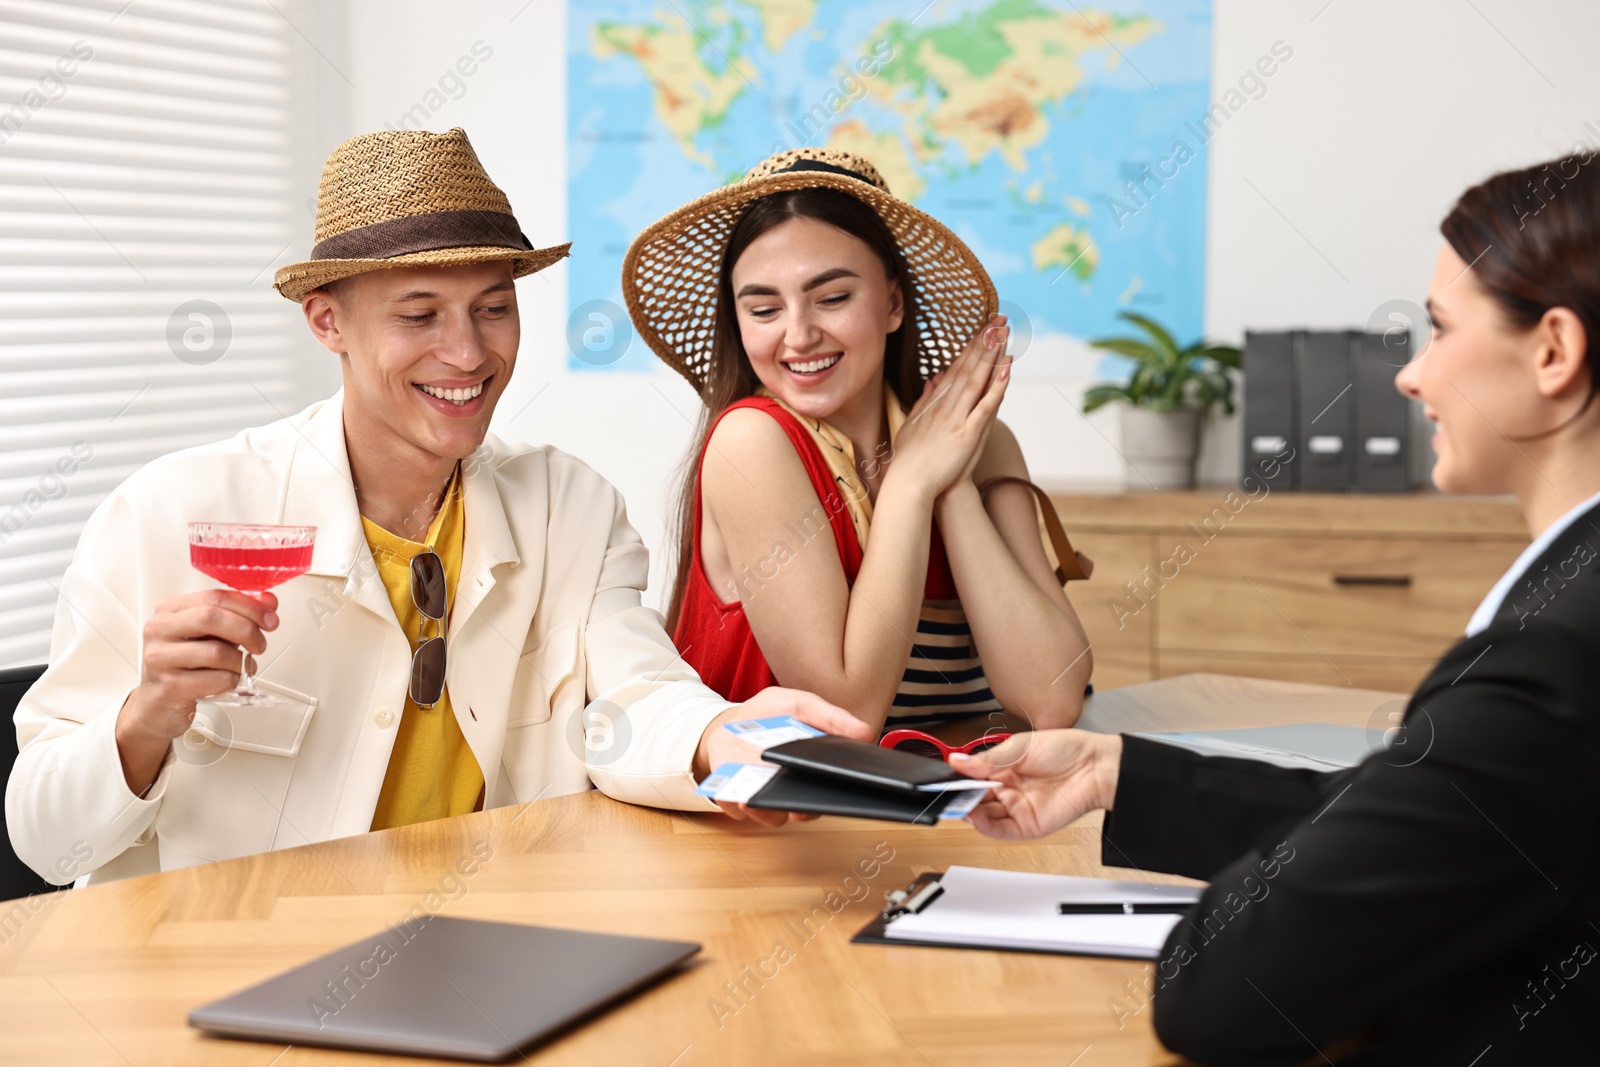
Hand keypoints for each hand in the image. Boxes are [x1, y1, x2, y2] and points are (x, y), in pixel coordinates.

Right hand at [115, 589, 277, 792]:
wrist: (158, 703)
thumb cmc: (186, 664)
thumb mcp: (210, 634)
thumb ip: (238, 614)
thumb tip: (268, 601)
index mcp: (170, 609)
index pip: (215, 597)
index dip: (250, 606)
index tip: (270, 618)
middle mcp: (160, 629)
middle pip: (212, 617)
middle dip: (247, 630)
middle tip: (260, 644)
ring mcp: (160, 658)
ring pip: (216, 652)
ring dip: (239, 661)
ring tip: (239, 667)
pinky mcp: (169, 686)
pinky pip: (216, 680)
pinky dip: (232, 680)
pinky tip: (228, 681)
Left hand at [693, 686, 873, 826]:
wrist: (729, 722)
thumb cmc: (770, 715)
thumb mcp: (801, 705)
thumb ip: (831, 717)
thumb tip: (865, 732)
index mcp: (815, 769)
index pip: (836, 787)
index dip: (844, 790)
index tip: (849, 784)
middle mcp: (793, 789)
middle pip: (808, 809)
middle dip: (808, 809)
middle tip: (806, 803)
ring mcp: (766, 797)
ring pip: (776, 817)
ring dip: (772, 811)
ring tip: (767, 799)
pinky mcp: (737, 801)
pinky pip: (741, 811)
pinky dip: (741, 806)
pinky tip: (741, 797)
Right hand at [888, 315, 1012, 499]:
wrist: (909, 483)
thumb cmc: (911, 458)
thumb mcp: (915, 423)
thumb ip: (925, 401)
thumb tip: (933, 380)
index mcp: (936, 402)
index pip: (957, 368)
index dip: (972, 346)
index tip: (985, 328)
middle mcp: (947, 405)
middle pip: (969, 367)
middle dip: (985, 342)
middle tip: (999, 319)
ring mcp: (957, 417)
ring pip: (977, 380)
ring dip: (991, 355)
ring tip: (1003, 333)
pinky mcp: (967, 433)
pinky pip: (985, 406)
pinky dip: (996, 387)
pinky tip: (1005, 369)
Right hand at [949, 729, 1121, 839]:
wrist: (1094, 766)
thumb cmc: (1064, 749)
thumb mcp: (1019, 747)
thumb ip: (987, 759)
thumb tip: (957, 760)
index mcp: (1003, 768)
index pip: (973, 778)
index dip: (959, 780)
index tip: (945, 779)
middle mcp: (1008, 789)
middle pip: (976, 798)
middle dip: (961, 797)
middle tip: (950, 794)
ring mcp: (1017, 808)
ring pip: (984, 816)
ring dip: (969, 812)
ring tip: (960, 804)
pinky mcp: (1027, 825)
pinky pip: (1000, 831)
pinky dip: (985, 827)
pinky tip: (975, 817)